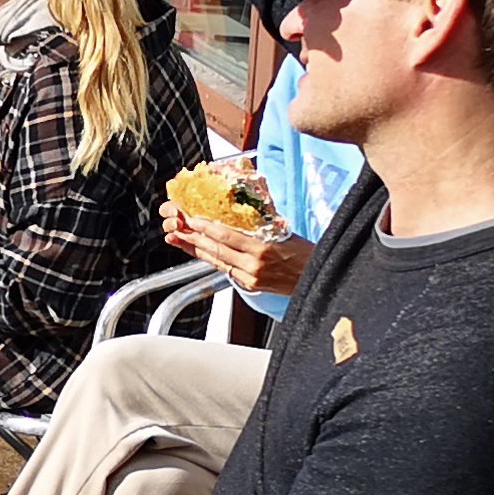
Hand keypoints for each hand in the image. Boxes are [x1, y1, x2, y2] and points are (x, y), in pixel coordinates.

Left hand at [163, 203, 307, 296]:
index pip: (225, 236)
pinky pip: (224, 269)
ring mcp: (249, 277)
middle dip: (192, 236)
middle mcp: (253, 265)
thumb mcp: (283, 233)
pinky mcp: (249, 286)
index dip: (204, 227)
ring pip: (215, 260)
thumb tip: (240, 209)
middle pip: (215, 249)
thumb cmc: (306, 255)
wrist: (317, 279)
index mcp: (262, 248)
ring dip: (195, 248)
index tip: (190, 217)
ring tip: (178, 238)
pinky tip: (199, 251)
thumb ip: (260, 224)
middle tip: (176, 225)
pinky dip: (211, 259)